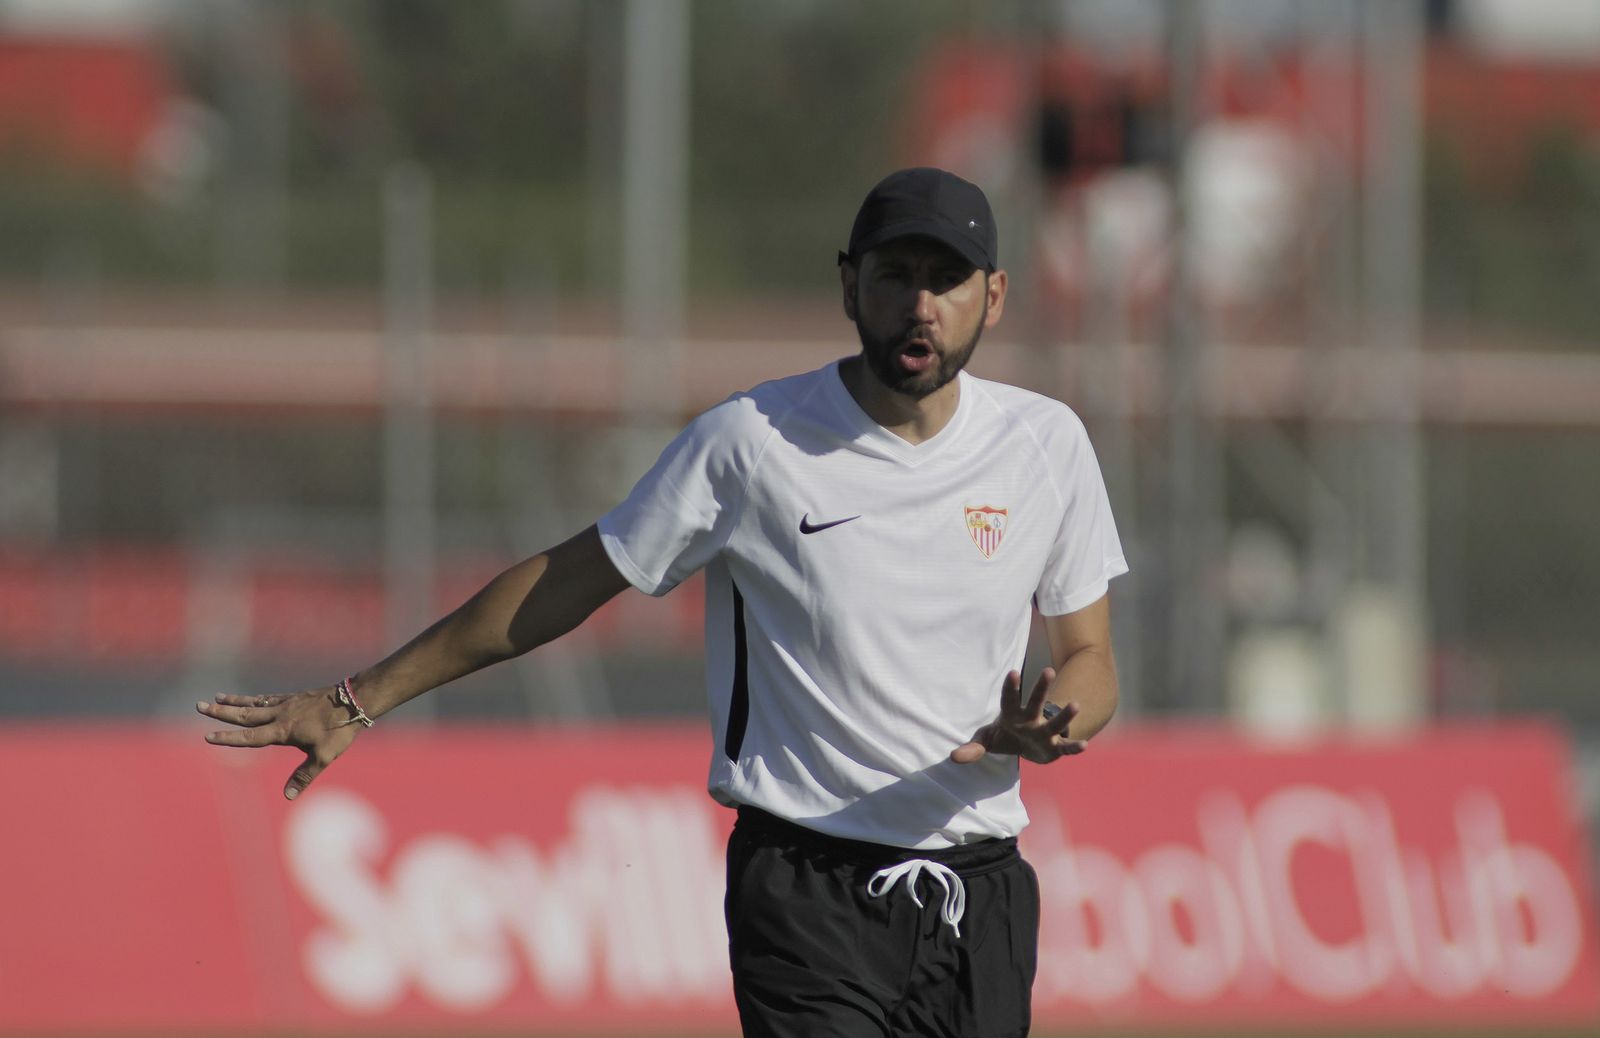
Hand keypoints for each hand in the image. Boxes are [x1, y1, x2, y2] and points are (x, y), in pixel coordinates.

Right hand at [197, 687, 364, 799]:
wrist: (355, 700)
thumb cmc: (340, 730)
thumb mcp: (324, 756)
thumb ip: (304, 775)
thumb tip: (287, 796)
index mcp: (283, 731)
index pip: (250, 737)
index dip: (229, 738)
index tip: (207, 736)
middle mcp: (280, 714)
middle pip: (245, 714)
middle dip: (221, 712)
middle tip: (198, 705)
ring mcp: (287, 704)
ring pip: (254, 703)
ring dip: (234, 702)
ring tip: (216, 698)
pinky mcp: (295, 698)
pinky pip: (269, 698)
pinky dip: (255, 698)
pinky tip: (250, 698)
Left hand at [950, 668, 1084, 764]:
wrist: (1026, 748)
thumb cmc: (1005, 737)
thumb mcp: (986, 741)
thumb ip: (972, 748)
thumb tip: (953, 758)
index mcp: (1012, 714)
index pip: (1009, 698)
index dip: (1010, 687)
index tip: (1013, 672)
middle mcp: (1031, 719)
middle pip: (1036, 702)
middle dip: (1041, 688)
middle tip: (1048, 670)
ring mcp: (1044, 732)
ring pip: (1055, 722)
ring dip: (1064, 715)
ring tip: (1075, 705)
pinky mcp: (1055, 747)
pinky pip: (1066, 747)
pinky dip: (1074, 747)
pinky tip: (1084, 744)